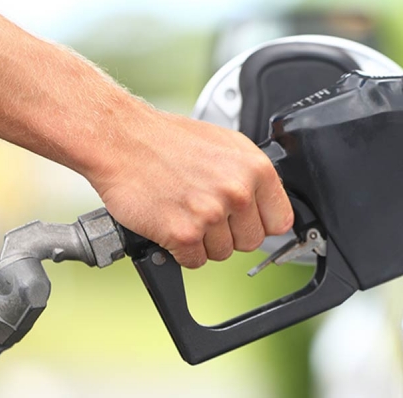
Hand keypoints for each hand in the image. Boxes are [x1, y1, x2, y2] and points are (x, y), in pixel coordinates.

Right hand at [87, 109, 293, 267]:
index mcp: (255, 169)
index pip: (280, 221)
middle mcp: (237, 192)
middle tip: (206, 211)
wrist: (122, 140)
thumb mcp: (227, 145)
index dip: (261, 223)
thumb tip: (268, 204)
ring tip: (185, 212)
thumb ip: (252, 177)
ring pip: (222, 253)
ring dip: (203, 241)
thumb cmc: (169, 141)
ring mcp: (211, 214)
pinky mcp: (183, 233)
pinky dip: (181, 250)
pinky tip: (171, 224)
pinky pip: (194, 261)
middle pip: (251, 242)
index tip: (247, 221)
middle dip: (230, 233)